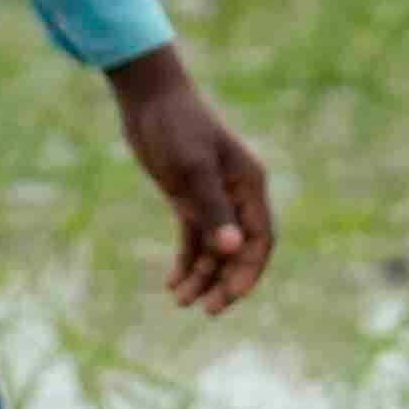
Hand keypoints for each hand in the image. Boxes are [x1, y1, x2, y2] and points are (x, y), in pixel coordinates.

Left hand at [112, 48, 271, 313]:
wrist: (149, 99)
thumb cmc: (175, 126)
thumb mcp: (192, 168)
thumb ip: (212, 209)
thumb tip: (230, 249)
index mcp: (249, 186)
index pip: (259, 239)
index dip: (248, 272)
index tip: (229, 298)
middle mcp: (236, 196)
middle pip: (238, 251)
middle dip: (225, 282)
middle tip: (206, 310)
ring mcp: (213, 199)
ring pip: (214, 250)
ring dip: (202, 277)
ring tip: (181, 302)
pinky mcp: (189, 199)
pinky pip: (193, 240)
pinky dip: (185, 262)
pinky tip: (172, 284)